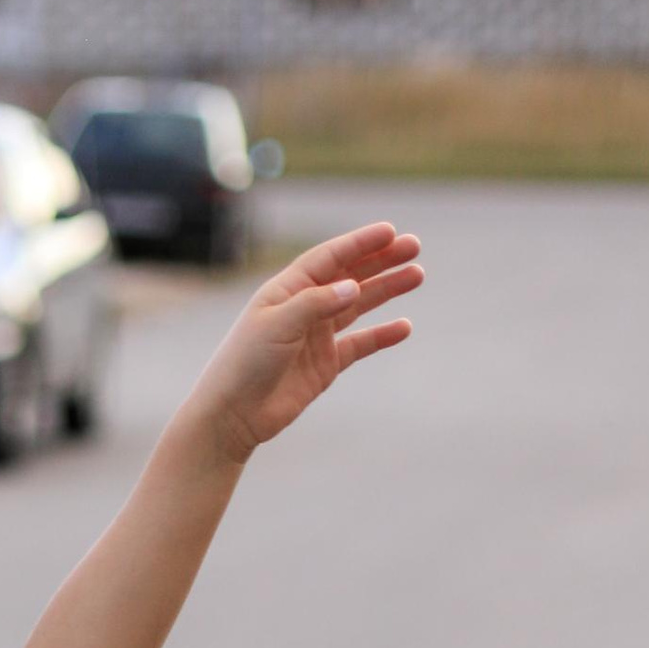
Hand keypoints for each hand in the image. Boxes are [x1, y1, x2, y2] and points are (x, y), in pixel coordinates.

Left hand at [183, 223, 423, 464]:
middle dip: (381, 260)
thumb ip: (316, 303)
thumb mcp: (278, 325)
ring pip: (359, 305)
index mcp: (288, 290)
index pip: (330, 258)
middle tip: (414, 247)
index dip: (360, 243)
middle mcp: (304, 308)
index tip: (390, 232)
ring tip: (416, 275)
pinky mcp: (324, 365)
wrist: (232, 415)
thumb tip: (354, 286)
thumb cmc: (245, 364)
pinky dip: (381, 335)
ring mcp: (316, 336)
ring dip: (387, 290)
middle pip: (349, 276)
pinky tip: (403, 327)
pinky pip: (359, 344)